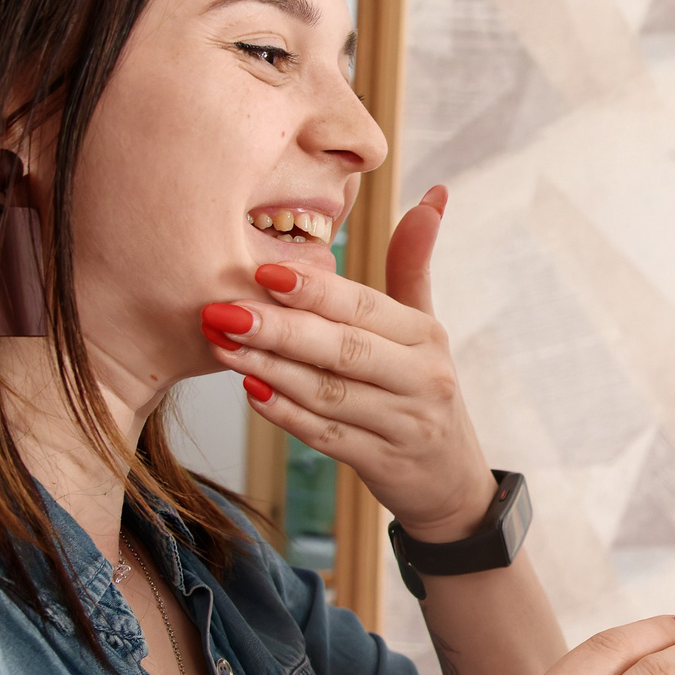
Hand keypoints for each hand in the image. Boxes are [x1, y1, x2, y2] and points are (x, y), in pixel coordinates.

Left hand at [204, 185, 497, 542]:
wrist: (451, 480)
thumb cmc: (422, 390)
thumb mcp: (425, 327)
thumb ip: (414, 265)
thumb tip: (432, 194)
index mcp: (426, 337)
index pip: (366, 308)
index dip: (316, 290)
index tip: (264, 271)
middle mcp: (422, 379)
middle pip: (344, 350)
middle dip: (280, 329)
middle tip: (222, 309)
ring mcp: (405, 425)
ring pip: (329, 394)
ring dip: (271, 369)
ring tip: (223, 344)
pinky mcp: (385, 464)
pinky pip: (327, 436)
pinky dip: (287, 415)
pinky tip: (251, 391)